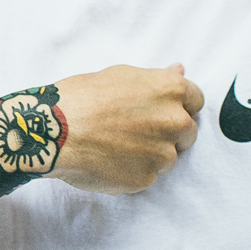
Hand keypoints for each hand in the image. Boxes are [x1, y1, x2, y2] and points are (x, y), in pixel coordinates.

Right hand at [47, 62, 202, 193]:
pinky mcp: (146, 179)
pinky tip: (109, 160)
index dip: (178, 106)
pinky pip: (147, 176)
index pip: (196, 100)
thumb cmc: (82, 97)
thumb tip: (179, 70)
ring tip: (116, 145)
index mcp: (171, 91)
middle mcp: (174, 122)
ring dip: (150, 154)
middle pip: (187, 132)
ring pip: (168, 157)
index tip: (161, 111)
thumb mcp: (121, 75)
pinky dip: (132, 171)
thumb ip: (156, 79)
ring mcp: (162, 154)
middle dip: (168, 132)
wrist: (54, 130)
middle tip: (135, 130)